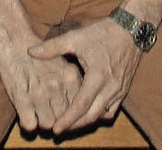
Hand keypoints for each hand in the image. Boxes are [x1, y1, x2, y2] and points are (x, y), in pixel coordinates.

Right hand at [0, 34, 81, 131]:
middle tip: (49, 111)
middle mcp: (57, 86)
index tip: (64, 110)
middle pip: (64, 118)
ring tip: (37, 111)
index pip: (80, 106)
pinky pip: (30, 126)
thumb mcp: (61, 61)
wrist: (13, 37)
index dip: (72, 111)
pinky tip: (26, 112)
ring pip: (48, 125)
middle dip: (58, 118)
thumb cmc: (37, 51)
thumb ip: (72, 82)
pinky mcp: (22, 98)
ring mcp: (39, 93)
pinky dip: (28, 122)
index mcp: (70, 76)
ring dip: (42, 120)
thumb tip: (82, 104)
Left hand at [28, 18, 141, 133]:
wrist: (131, 30)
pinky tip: (88, 112)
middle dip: (75, 125)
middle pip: (92, 116)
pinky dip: (99, 114)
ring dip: (86, 121)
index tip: (56, 130)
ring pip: (102, 115)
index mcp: (97, 76)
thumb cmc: (101, 33)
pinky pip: (111, 110)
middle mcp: (110, 88)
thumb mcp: (74, 37)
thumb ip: (52, 47)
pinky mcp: (124, 90)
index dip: (68, 119)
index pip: (81, 105)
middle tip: (59, 131)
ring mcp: (119, 91)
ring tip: (71, 123)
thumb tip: (30, 52)